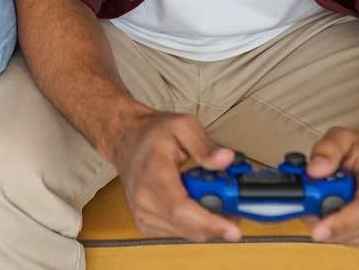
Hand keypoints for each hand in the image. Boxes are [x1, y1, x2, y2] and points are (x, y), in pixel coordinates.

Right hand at [108, 110, 242, 242]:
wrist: (124, 139)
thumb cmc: (152, 132)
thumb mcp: (183, 126)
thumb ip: (206, 145)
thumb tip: (226, 160)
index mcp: (153, 172)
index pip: (180, 209)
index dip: (209, 222)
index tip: (234, 229)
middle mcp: (144, 199)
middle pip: (188, 226)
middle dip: (218, 221)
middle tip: (235, 205)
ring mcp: (142, 213)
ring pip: (186, 233)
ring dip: (207, 222)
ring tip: (215, 197)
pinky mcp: (144, 222)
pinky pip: (178, 232)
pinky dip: (194, 223)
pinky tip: (197, 204)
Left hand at [304, 126, 358, 245]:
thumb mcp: (341, 137)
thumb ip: (327, 149)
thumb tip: (315, 171)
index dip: (341, 222)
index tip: (318, 230)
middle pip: (354, 227)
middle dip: (325, 219)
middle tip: (305, 203)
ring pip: (347, 236)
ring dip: (326, 222)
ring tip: (318, 200)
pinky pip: (346, 240)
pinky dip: (331, 228)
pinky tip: (326, 211)